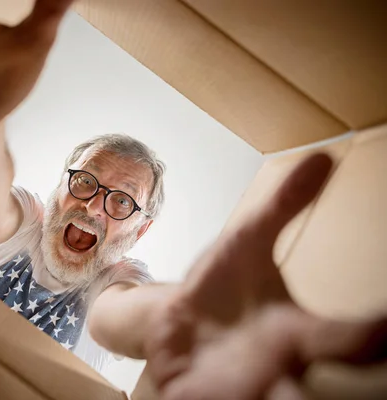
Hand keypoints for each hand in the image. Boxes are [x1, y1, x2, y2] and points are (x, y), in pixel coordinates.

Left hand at [145, 154, 386, 399]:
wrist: (172, 320)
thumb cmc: (222, 287)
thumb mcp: (247, 241)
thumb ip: (283, 207)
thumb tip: (321, 156)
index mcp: (296, 334)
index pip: (348, 340)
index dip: (371, 336)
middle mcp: (275, 370)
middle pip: (305, 394)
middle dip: (309, 396)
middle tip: (319, 382)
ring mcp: (236, 391)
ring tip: (261, 395)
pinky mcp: (196, 398)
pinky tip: (177, 398)